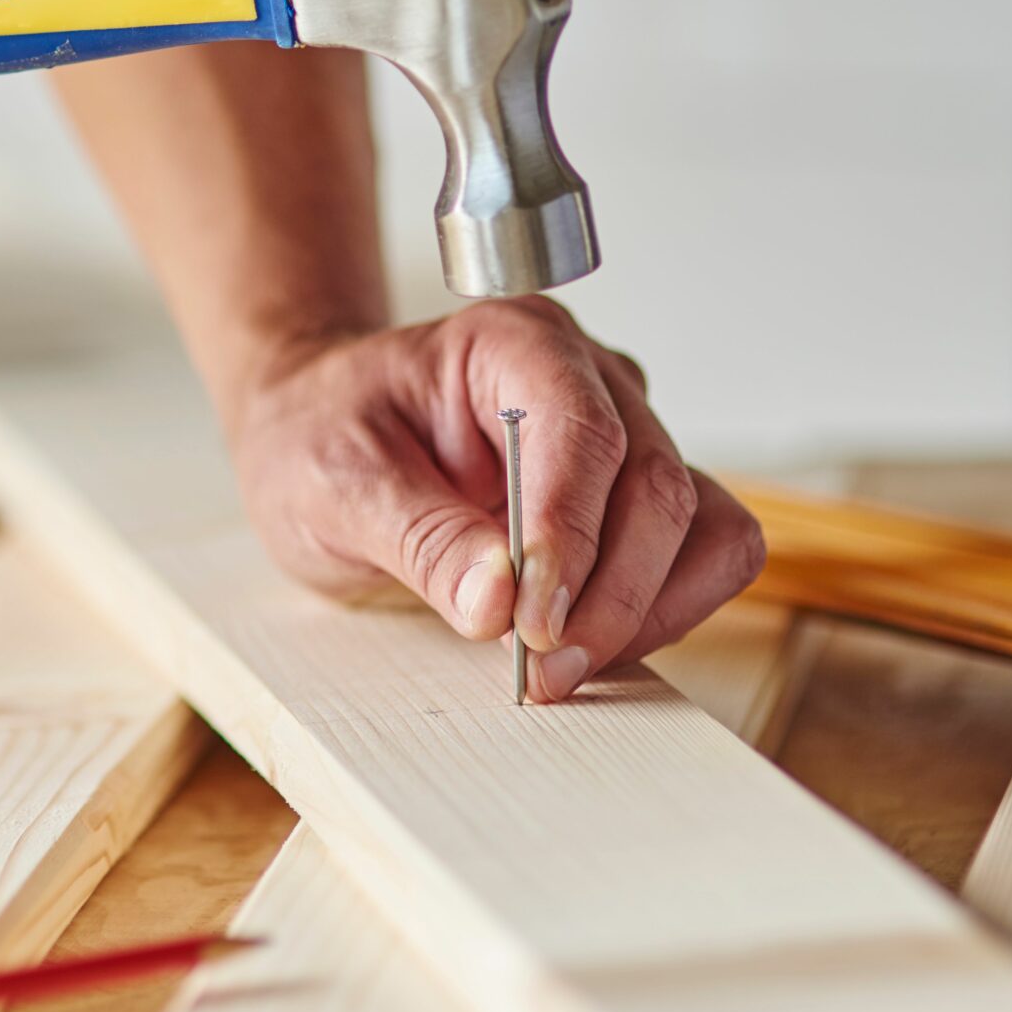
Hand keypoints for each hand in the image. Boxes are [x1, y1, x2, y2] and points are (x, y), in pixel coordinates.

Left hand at [227, 298, 765, 701]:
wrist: (310, 434)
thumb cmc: (317, 436)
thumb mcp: (332, 485)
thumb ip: (419, 537)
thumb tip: (498, 599)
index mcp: (511, 343)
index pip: (581, 432)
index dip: (570, 535)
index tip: (533, 620)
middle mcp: (585, 378)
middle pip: (655, 485)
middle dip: (608, 592)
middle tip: (541, 667)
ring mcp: (622, 435)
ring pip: (698, 524)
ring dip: (646, 608)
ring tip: (560, 662)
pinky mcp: (630, 498)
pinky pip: (700, 553)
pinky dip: (663, 609)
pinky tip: (590, 642)